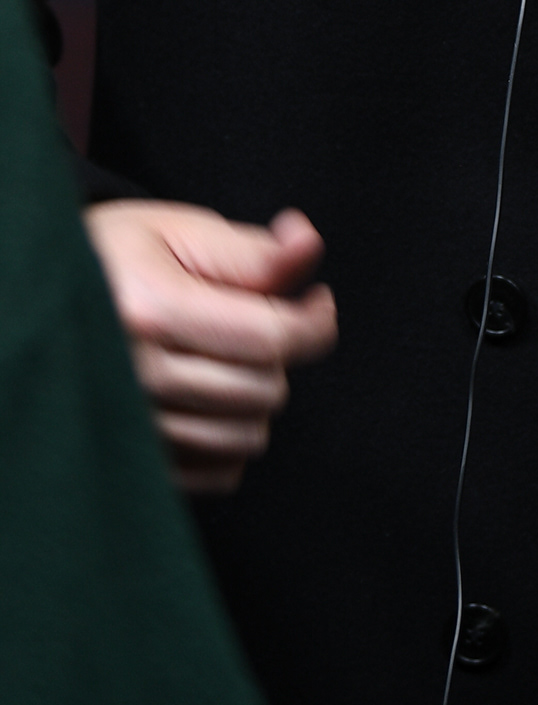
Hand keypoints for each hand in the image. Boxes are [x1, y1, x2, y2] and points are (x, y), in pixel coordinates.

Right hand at [85, 199, 338, 494]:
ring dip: (255, 395)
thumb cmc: (122, 256)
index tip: (318, 301)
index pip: (271, 338)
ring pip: (248, 435)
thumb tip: (309, 248)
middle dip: (279, 351)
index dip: (315, 320)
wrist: (52, 300)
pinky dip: (230, 437)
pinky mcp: (132, 463)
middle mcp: (134, 378)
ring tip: (226, 356)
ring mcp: (130, 429)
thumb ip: (252, 251)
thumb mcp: (182, 231)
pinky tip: (209, 396)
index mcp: (149, 310)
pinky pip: (221, 472)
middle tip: (254, 319)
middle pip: (266, 388)